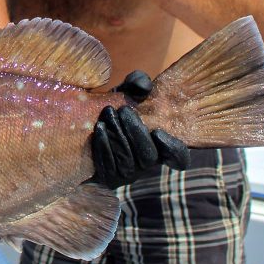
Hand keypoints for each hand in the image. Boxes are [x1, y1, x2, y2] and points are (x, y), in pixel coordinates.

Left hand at [88, 71, 190, 188]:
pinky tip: (98, 129)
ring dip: (118, 136)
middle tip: (124, 111)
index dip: (175, 150)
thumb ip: (137, 84)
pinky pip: (109, 167)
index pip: (179, 158)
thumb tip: (143, 86)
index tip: (159, 132)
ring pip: (128, 162)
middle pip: (149, 157)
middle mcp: (147, 164)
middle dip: (137, 133)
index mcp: (159, 146)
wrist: (85, 126)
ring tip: (107, 114)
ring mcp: (129, 174)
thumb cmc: (115, 109)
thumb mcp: (127, 93)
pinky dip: (104, 146)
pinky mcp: (110, 179)